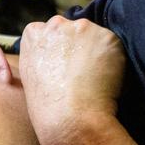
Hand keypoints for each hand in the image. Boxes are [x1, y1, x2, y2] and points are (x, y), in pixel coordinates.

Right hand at [19, 15, 125, 144]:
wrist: (70, 120)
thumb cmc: (48, 109)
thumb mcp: (31, 77)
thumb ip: (42, 57)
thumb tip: (58, 56)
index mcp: (33, 34)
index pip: (48, 30)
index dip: (58, 48)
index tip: (61, 64)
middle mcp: (56, 25)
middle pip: (72, 29)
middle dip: (77, 45)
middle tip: (80, 73)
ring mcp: (82, 28)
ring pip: (93, 36)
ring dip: (95, 51)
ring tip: (93, 79)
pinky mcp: (106, 37)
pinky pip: (112, 46)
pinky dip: (113, 60)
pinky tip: (105, 81)